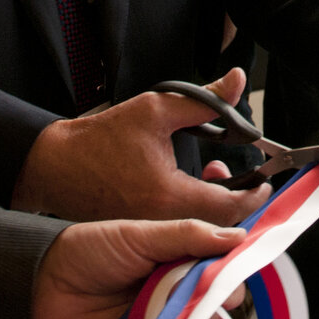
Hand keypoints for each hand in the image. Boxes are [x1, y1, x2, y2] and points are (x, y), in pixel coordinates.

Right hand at [10, 70, 269, 225]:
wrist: (53, 166)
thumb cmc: (100, 139)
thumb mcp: (154, 110)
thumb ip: (204, 99)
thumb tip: (237, 80)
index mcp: (169, 196)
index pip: (230, 208)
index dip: (254, 195)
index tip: (265, 181)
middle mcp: (162, 224)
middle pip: (220, 226)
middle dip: (239, 202)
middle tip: (248, 180)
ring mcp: (150, 235)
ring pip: (201, 232)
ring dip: (217, 208)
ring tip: (216, 175)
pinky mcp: (141, 238)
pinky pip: (180, 235)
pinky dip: (195, 217)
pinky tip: (193, 190)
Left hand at [31, 215, 249, 318]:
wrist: (42, 286)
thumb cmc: (87, 252)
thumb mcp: (139, 233)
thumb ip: (187, 235)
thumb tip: (237, 237)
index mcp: (176, 253)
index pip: (219, 257)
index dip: (236, 256)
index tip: (250, 252)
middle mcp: (176, 285)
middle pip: (219, 291)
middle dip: (227, 288)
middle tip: (226, 286)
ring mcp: (165, 316)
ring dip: (208, 313)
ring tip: (201, 304)